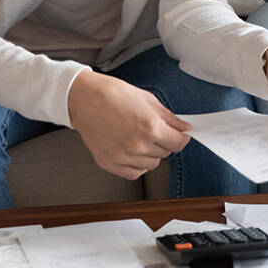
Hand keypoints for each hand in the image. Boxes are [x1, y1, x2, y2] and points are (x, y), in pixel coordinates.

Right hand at [67, 71, 190, 179]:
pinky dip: (137, 165)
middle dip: (165, 142)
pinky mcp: (109, 164)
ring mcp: (122, 157)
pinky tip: (132, 151)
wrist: (83, 98)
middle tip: (155, 131)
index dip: (182, 138)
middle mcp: (137, 145)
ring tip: (140, 138)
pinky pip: (134, 173)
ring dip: (151, 154)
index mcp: (150, 127)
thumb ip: (169, 118)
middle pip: (166, 153)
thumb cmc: (113, 94)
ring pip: (151, 165)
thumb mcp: (147, 99)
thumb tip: (184, 127)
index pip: (178, 143)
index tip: (180, 135)